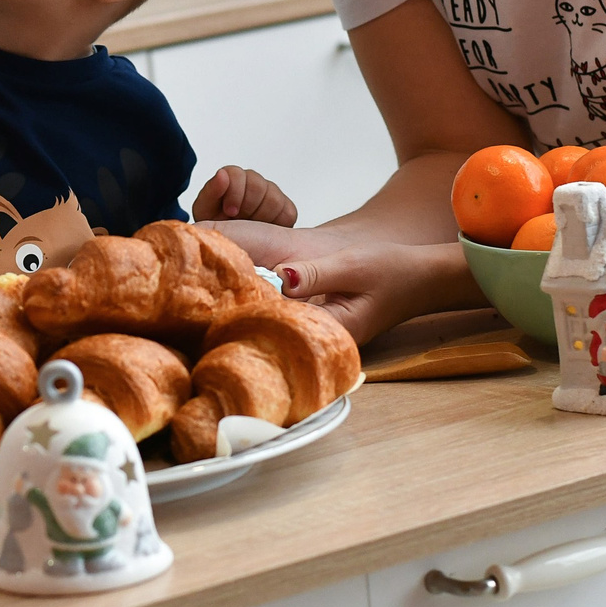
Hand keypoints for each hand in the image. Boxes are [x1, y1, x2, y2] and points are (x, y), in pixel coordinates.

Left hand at [192, 164, 296, 224]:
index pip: (237, 174)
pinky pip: (288, 212)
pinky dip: (277, 223)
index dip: (234, 192)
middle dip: (246, 207)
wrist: (233, 246)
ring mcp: (271, 195)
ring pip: (273, 198)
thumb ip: (211, 191)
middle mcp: (252, 183)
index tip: (229, 212)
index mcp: (232, 179)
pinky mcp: (285, 210)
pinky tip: (265, 229)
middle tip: (239, 221)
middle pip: (257, 185)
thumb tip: (222, 174)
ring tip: (250, 227)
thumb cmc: (216, 228)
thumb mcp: (205, 212)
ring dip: (259, 217)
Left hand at [203, 220, 449, 343]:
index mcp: (324, 335)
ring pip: (263, 320)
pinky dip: (253, 295)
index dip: (235, 318)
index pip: (269, 332)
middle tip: (186, 292)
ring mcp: (309, 330)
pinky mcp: (307, 316)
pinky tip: (227, 278)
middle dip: (226, 313)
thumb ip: (319, 273)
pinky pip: (274, 309)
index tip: (202, 301)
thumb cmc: (393, 272)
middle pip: (259, 331)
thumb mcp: (355, 267)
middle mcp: (312, 339)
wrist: (419, 277)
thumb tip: (283, 277)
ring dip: (235, 302)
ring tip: (195, 284)